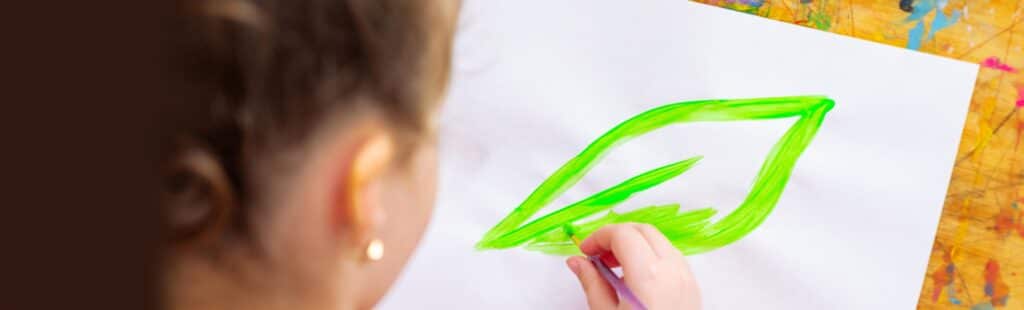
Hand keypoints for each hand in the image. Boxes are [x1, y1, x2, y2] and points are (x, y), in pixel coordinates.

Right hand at [566, 224, 699, 309]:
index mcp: (648, 275)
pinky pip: (671, 257)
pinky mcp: (692, 287)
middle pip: (643, 230)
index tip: (585, 250)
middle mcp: (672, 270)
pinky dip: (651, 256)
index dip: (598, 236)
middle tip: (597, 254)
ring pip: (659, 240)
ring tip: (614, 267)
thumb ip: (591, 282)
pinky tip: (635, 277)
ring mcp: (687, 277)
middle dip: (617, 235)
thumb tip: (577, 262)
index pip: (622, 234)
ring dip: (635, 243)